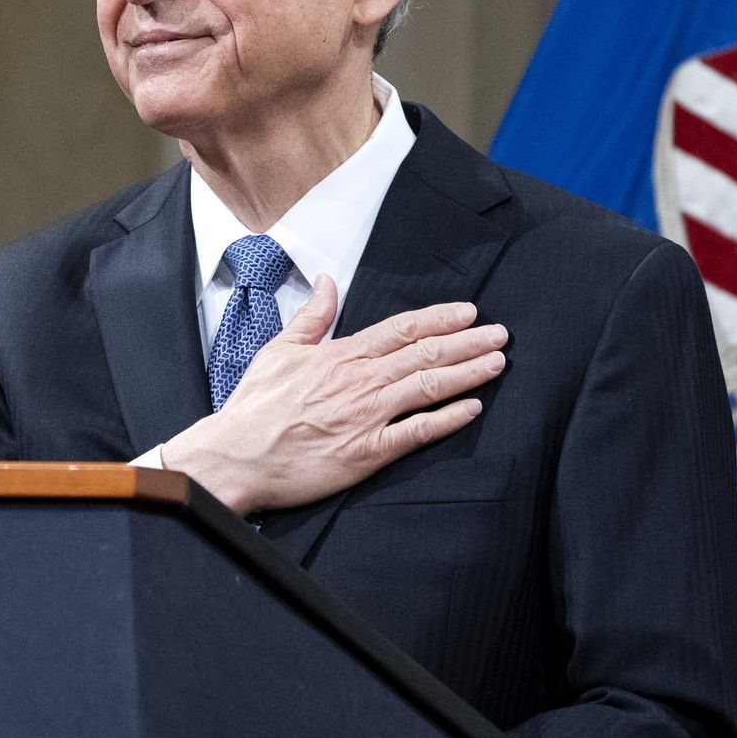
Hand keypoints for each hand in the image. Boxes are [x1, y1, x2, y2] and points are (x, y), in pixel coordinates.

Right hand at [162, 275, 507, 514]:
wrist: (236, 455)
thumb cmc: (254, 407)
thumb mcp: (278, 350)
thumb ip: (311, 316)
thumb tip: (328, 281)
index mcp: (341, 354)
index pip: (401, 329)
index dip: (440, 319)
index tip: (469, 313)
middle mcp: (360, 381)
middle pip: (425, 354)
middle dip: (468, 342)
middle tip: (501, 334)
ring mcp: (366, 416)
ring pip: (428, 386)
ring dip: (468, 372)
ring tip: (497, 363)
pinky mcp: (367, 452)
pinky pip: (418, 432)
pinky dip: (448, 418)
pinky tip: (473, 408)